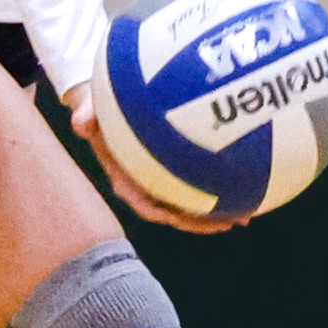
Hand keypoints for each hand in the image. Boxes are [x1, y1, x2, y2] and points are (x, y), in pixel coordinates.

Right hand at [70, 95, 242, 234]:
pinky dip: (220, 187)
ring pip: (192, 203)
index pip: (145, 204)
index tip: (184, 219)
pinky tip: (247, 182)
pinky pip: (199, 183)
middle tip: (232, 222)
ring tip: (247, 214)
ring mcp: (163, 180)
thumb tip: (80, 121)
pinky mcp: (176, 170)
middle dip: (203, 222)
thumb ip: (86, 115)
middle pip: (177, 212)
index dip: (165, 214)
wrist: (108, 104)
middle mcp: (146, 186)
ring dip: (218, 212)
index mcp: (125, 179)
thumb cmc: (100, 107)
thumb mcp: (90, 109)